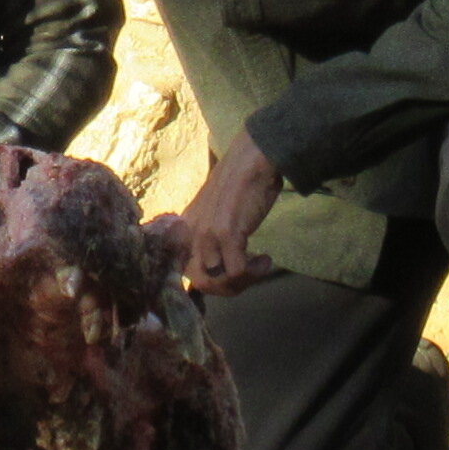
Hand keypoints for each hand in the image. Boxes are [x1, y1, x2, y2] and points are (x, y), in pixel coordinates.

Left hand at [165, 133, 283, 296]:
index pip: (184, 271)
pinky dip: (255, 271)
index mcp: (184, 230)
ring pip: (217, 280)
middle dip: (227, 288)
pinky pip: (237, 271)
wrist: (251, 161)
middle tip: (247, 277)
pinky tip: (265, 259)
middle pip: (200, 281)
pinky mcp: (225, 233)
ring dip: (244, 281)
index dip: (210, 282)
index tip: (232, 277)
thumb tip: (216, 268)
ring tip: (260, 266)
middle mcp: (189, 234)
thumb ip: (208, 238)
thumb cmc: (239, 185)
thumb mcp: (213, 214)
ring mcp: (206, 234)